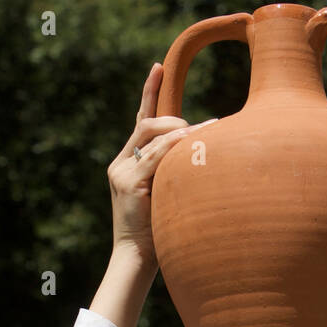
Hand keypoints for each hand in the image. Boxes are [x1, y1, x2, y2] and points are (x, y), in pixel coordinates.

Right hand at [106, 62, 217, 268]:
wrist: (136, 260)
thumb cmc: (158, 235)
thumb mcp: (168, 197)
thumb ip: (176, 175)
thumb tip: (205, 159)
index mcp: (128, 165)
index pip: (140, 122)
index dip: (149, 92)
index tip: (158, 66)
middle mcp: (120, 165)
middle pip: (146, 125)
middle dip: (171, 119)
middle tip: (199, 127)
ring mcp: (121, 174)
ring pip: (151, 138)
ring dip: (179, 132)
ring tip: (205, 132)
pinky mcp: (128, 184)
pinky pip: (155, 157)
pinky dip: (174, 147)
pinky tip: (191, 141)